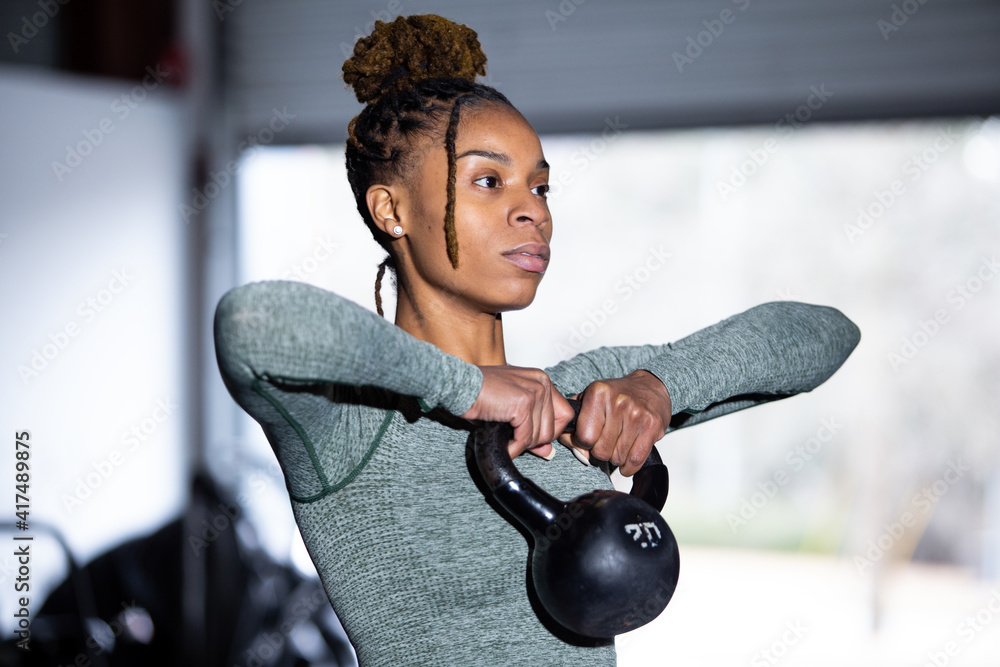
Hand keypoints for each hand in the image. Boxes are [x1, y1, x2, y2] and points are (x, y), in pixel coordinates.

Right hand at [460, 365, 575, 459]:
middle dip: (534, 440)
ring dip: (523, 444)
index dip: (549, 432)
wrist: (459, 385)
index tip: (533, 439)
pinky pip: (525, 437)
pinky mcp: (523, 404)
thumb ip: (533, 428)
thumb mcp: (512, 409)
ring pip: (541, 435)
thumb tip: (548, 451)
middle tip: (515, 440)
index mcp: (541, 380)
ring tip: (507, 439)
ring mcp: (534, 392)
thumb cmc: (479, 393)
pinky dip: (514, 447)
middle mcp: (542, 382)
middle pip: (553, 427)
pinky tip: (504, 445)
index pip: (564, 413)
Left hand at [556, 369, 671, 476]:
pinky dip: (629, 467)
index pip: (584, 437)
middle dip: (602, 451)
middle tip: (607, 441)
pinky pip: (635, 460)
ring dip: (616, 457)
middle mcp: (618, 402)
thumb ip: (573, 426)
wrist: (649, 386)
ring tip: (619, 443)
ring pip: (618, 457)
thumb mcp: (589, 400)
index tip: (590, 438)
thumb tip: (579, 453)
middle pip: (601, 451)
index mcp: (598, 393)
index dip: (584, 443)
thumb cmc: (616, 396)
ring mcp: (637, 414)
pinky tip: (627, 460)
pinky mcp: (652, 426)